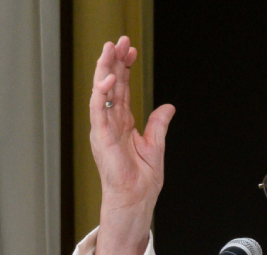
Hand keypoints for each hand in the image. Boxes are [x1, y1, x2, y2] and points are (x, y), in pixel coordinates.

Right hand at [88, 36, 175, 254]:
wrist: (136, 201)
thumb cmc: (141, 181)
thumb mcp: (156, 146)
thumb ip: (158, 124)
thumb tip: (168, 107)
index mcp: (121, 124)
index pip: (121, 89)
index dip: (124, 68)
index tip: (130, 50)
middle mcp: (110, 123)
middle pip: (110, 85)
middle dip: (113, 61)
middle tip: (119, 40)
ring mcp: (104, 130)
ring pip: (100, 93)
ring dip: (105, 70)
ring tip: (110, 50)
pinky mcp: (102, 139)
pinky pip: (98, 112)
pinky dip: (102, 94)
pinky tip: (108, 79)